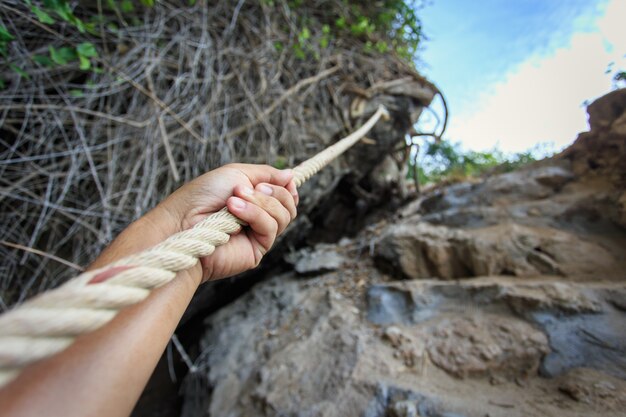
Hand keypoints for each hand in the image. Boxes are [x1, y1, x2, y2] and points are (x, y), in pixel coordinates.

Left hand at [153, 164, 298, 281]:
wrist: (181, 223)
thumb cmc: (201, 197)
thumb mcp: (236, 173)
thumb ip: (266, 174)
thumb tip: (292, 176)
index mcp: (255, 200)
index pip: (286, 195)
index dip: (287, 187)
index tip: (282, 180)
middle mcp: (259, 218)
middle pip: (289, 205)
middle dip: (273, 192)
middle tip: (246, 188)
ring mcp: (258, 235)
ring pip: (284, 216)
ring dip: (261, 202)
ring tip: (233, 199)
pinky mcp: (256, 251)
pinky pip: (271, 228)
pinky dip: (255, 214)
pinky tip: (234, 209)